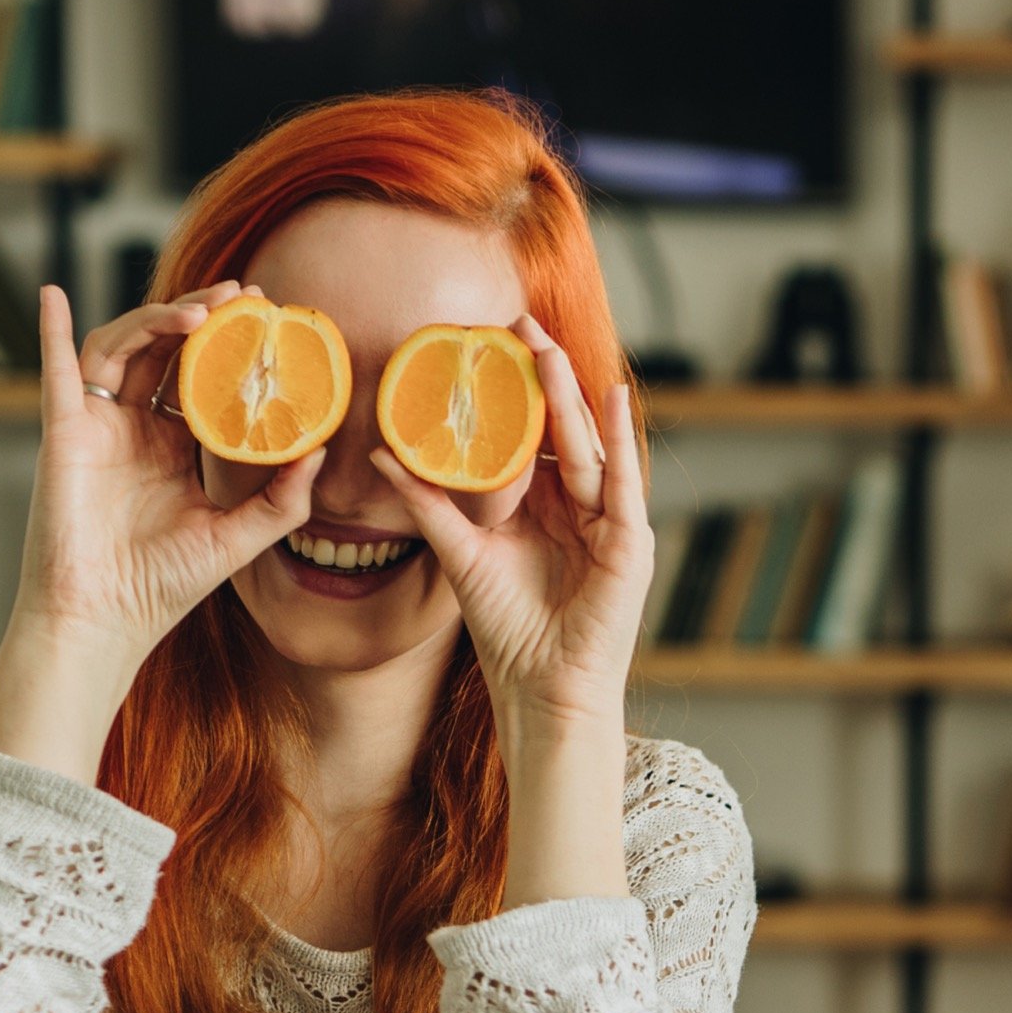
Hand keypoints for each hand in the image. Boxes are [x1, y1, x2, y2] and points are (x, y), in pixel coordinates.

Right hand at [10, 281, 327, 665]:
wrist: (105, 621)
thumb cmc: (161, 589)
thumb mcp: (237, 539)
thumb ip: (282, 501)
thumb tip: (322, 450)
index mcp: (170, 449)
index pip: (200, 378)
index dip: (228, 344)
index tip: (266, 316)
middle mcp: (132, 431)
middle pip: (164, 350)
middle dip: (200, 315)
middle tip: (242, 296)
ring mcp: (97, 428)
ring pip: (121, 348)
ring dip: (156, 320)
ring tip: (199, 312)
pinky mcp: (64, 435)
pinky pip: (54, 372)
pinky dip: (50, 331)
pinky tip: (52, 294)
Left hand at [369, 314, 652, 740]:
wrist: (543, 690)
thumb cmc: (507, 632)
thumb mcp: (460, 555)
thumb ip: (427, 504)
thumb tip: (382, 455)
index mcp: (545, 508)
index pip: (532, 436)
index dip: (513, 391)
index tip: (489, 342)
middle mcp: (580, 507)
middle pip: (562, 429)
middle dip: (542, 375)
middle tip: (516, 322)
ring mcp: (609, 522)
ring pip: (589, 445)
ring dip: (570, 395)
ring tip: (547, 348)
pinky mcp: (629, 543)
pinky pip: (625, 480)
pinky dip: (620, 438)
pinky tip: (612, 397)